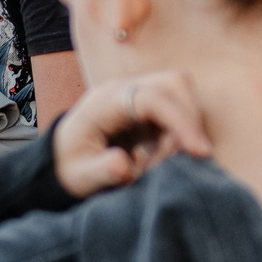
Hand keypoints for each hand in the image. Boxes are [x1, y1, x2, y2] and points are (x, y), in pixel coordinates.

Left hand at [50, 71, 210, 197]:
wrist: (62, 158)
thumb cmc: (70, 166)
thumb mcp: (79, 176)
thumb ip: (101, 171)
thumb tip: (123, 166)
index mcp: (104, 102)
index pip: (152, 98)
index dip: (180, 121)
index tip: (199, 151)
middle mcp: (124, 90)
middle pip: (175, 84)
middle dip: (189, 122)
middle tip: (175, 161)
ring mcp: (138, 94)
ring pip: (181, 96)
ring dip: (184, 130)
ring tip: (159, 161)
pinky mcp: (149, 106)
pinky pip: (178, 111)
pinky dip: (179, 135)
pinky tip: (159, 157)